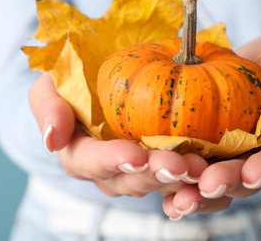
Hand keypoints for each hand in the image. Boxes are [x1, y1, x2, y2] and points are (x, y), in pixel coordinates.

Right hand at [29, 73, 207, 196]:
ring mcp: (142, 171)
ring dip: (180, 181)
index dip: (111, 161)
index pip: (91, 163)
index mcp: (82, 154)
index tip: (134, 155)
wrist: (111, 76)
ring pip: (159, 185)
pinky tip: (213, 178)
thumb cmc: (77, 81)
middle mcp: (112, 170)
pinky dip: (197, 185)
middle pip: (130, 181)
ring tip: (201, 168)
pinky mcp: (168, 166)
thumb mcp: (54, 84)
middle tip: (178, 165)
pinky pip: (183, 183)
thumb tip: (52, 139)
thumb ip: (48, 107)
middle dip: (154, 175)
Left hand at [162, 34, 260, 219]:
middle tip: (208, 185)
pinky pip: (186, 176)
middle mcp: (252, 158)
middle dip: (226, 184)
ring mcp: (223, 160)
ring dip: (195, 194)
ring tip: (178, 201)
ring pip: (212, 186)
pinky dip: (173, 187)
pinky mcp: (197, 156)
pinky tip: (159, 192)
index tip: (256, 172)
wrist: (241, 65)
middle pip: (242, 181)